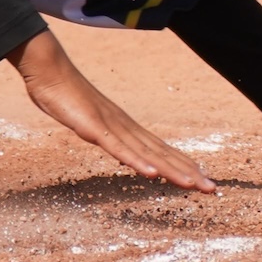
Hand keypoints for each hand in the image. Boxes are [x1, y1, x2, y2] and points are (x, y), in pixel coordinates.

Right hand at [6, 28, 217, 193]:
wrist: (49, 71)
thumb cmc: (66, 95)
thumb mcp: (89, 123)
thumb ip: (107, 137)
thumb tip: (122, 153)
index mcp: (125, 127)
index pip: (159, 150)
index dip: (182, 165)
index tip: (202, 180)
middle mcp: (125, 127)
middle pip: (161, 153)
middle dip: (187, 172)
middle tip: (212, 190)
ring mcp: (111, 127)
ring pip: (146, 154)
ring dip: (171, 170)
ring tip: (193, 185)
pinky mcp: (94, 128)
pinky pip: (117, 148)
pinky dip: (137, 161)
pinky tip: (152, 174)